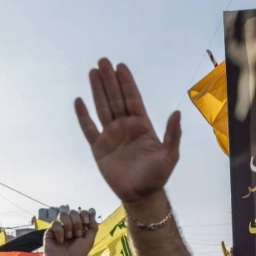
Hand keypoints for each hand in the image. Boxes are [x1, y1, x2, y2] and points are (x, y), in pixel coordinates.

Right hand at [43, 209, 98, 255]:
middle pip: (73, 212)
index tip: (86, 222)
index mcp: (80, 227)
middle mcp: (70, 226)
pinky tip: (60, 241)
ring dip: (69, 226)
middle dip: (77, 223)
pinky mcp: (50, 231)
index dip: (84, 214)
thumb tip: (92, 212)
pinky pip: (55, 223)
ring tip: (69, 237)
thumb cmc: (76, 255)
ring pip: (63, 214)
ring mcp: (60, 227)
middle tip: (77, 235)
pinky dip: (60, 232)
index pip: (82, 212)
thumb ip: (93, 226)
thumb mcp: (89, 241)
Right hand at [76, 59, 181, 205]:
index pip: (132, 98)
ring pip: (102, 108)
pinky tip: (79, 101)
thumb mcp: (170, 154)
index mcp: (142, 125)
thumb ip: (173, 134)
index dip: (126, 82)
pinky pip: (89, 128)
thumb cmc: (157, 175)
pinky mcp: (98, 148)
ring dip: (97, 90)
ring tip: (92, 72)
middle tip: (103, 61)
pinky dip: (83, 115)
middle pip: (115, 98)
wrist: (141, 195)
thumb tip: (177, 112)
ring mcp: (111, 135)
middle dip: (109, 80)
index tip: (120, 66)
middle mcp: (125, 126)